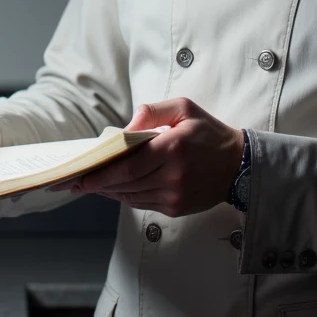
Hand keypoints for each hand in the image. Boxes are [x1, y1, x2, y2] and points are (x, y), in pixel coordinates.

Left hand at [51, 98, 243, 216]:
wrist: (238, 165)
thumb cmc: (208, 133)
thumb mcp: (184, 108)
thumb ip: (151, 112)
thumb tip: (124, 130)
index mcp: (173, 148)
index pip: (129, 165)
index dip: (103, 173)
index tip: (83, 176)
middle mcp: (173, 176)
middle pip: (126, 183)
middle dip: (100, 184)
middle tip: (78, 182)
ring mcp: (175, 195)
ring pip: (132, 196)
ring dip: (110, 191)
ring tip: (93, 185)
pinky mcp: (176, 208)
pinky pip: (143, 203)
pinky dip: (127, 196)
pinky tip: (117, 189)